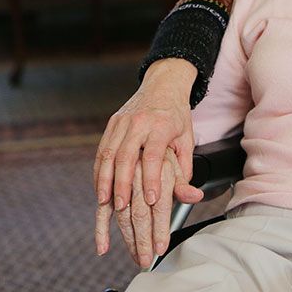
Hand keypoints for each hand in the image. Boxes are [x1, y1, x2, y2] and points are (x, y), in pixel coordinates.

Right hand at [93, 58, 199, 213]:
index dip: (151, 179)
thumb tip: (191, 196)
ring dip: (104, 179)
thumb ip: (186, 169)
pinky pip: (102, 149)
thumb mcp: (187, 139)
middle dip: (122, 184)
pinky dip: (99, 170)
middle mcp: (140, 122)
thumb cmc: (176, 115)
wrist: (163, 85)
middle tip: (121, 206)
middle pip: (126, 156)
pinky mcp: (112, 123)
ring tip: (104, 201)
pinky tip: (100, 186)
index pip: (154, 156)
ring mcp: (123, 121)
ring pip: (108, 153)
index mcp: (161, 125)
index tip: (151, 200)